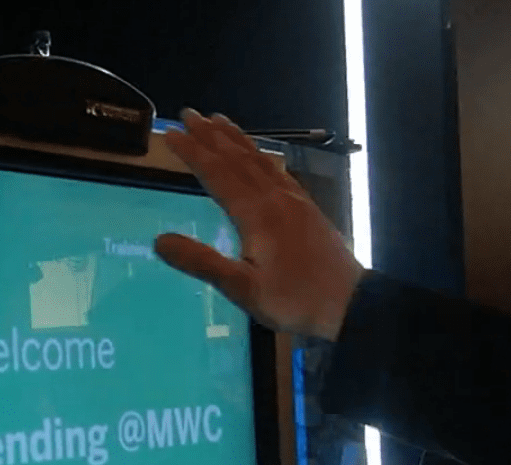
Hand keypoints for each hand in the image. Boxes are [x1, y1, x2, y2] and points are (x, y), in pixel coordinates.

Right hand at [154, 109, 364, 340]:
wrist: (350, 304)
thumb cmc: (294, 300)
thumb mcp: (242, 288)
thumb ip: (201, 262)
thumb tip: (160, 240)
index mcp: (257, 213)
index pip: (217, 174)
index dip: (192, 153)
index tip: (170, 134)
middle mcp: (275, 198)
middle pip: (238, 159)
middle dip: (211, 136)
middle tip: (188, 113)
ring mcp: (294, 200)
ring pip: (260, 160)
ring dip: (236, 139)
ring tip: (218, 121)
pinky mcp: (306, 209)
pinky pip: (278, 171)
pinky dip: (260, 155)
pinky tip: (259, 156)